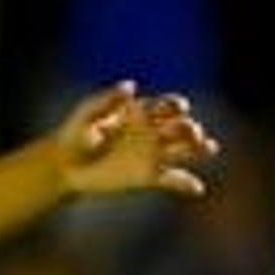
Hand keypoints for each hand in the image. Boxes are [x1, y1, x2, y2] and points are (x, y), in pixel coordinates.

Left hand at [56, 80, 216, 202]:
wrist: (65, 166)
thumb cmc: (74, 135)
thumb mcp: (87, 112)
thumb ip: (107, 99)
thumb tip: (131, 86)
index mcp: (141, 113)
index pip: (167, 106)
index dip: (175, 105)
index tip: (179, 108)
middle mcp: (151, 132)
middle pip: (180, 127)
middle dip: (190, 128)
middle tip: (193, 132)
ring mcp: (152, 154)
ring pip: (183, 150)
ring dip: (199, 149)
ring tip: (209, 148)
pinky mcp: (148, 177)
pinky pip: (173, 180)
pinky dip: (186, 184)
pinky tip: (197, 188)